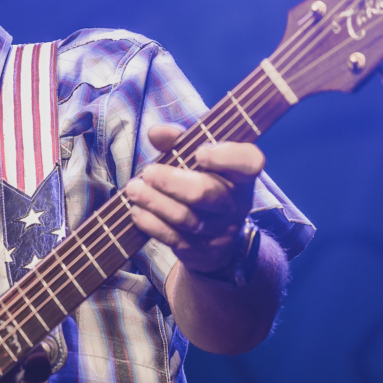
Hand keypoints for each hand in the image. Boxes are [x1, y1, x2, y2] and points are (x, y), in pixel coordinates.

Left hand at [124, 125, 263, 274]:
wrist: (216, 241)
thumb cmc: (204, 184)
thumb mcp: (198, 160)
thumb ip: (179, 141)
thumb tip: (157, 133)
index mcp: (241, 175)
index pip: (249, 162)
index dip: (227, 157)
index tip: (200, 152)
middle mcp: (234, 203)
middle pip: (206, 193)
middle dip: (172, 182)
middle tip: (148, 172)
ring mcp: (217, 229)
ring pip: (185, 217)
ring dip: (154, 202)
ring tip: (133, 189)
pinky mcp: (198, 249)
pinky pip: (172, 237)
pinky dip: (150, 223)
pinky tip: (135, 210)